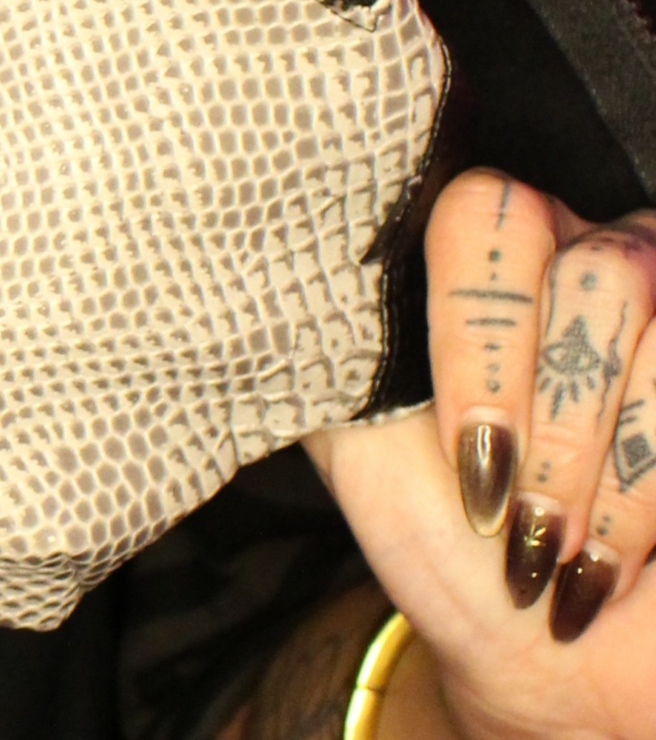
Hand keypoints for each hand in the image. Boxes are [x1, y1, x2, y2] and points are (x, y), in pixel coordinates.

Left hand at [308, 170, 655, 739]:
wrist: (544, 655)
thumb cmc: (441, 535)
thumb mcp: (354, 431)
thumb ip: (318, 340)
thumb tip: (256, 250)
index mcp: (478, 253)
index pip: (484, 217)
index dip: (481, 342)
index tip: (468, 459)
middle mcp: (581, 255)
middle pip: (596, 275)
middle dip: (556, 421)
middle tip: (518, 516)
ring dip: (604, 473)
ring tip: (558, 551)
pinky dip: (646, 499)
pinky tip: (608, 562)